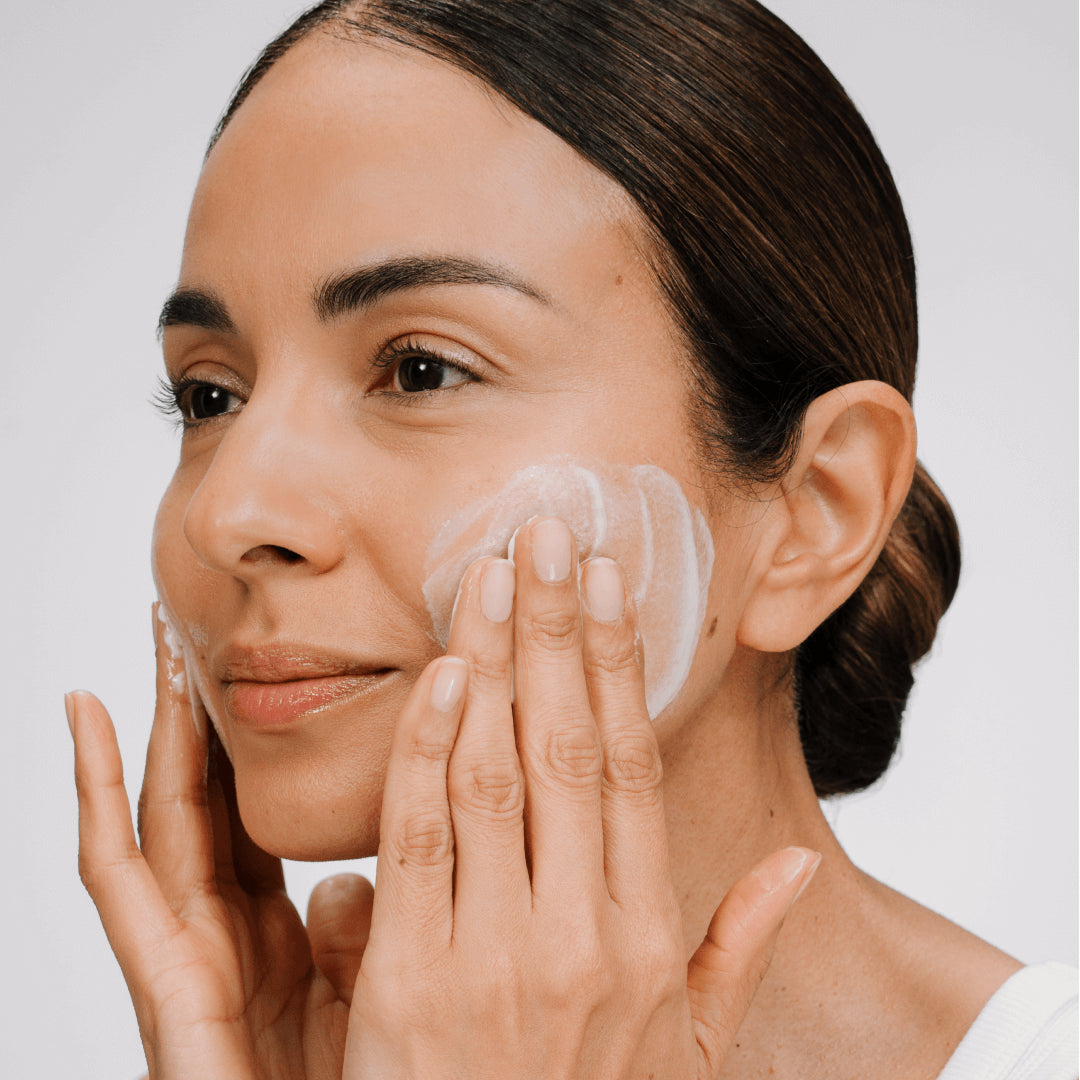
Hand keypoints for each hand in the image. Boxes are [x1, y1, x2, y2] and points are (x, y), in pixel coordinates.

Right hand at [69, 605, 372, 1079]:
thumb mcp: (377, 1001)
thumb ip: (362, 936)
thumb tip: (342, 880)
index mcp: (282, 937)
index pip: (267, 813)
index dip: (260, 743)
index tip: (274, 669)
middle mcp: (228, 937)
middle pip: (213, 800)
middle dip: (198, 717)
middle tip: (198, 627)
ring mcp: (188, 958)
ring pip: (165, 814)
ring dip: (153, 725)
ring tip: (155, 642)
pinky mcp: (165, 987)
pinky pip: (122, 874)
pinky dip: (96, 788)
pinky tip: (89, 712)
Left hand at [343, 517, 818, 1078]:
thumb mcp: (687, 1055)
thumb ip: (734, 954)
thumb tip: (796, 872)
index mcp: (644, 939)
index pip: (633, 765)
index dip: (623, 665)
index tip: (613, 581)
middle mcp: (578, 935)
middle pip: (569, 746)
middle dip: (559, 629)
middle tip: (549, 531)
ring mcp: (494, 957)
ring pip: (496, 772)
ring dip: (497, 661)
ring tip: (497, 573)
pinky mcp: (412, 986)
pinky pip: (421, 838)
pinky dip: (429, 748)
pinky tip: (444, 674)